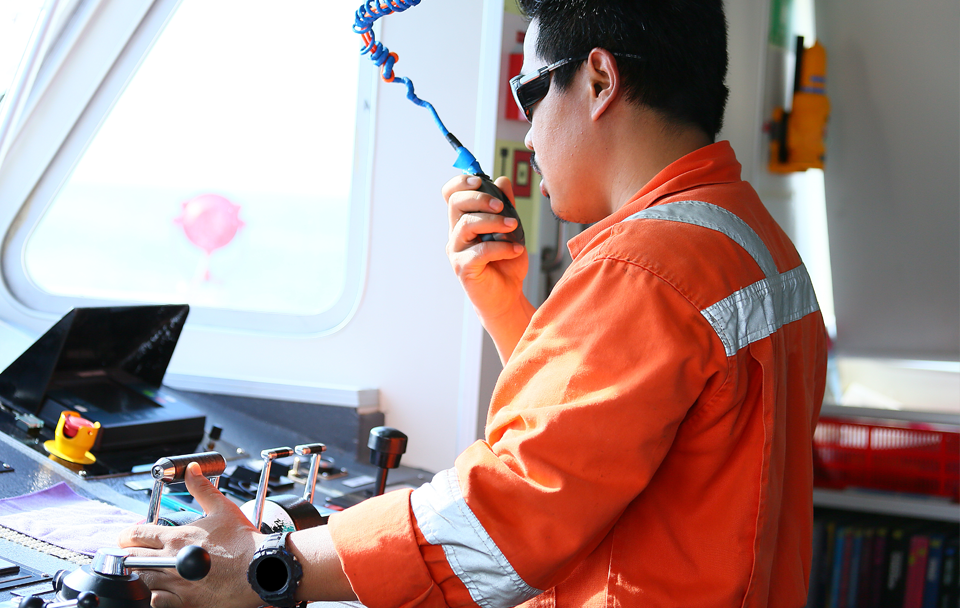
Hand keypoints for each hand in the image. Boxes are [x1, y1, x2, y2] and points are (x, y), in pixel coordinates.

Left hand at [118, 462, 263, 607]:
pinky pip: (156, 601)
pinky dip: (157, 594)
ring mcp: (176, 585)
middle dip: (132, 554)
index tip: (129, 537)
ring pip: (143, 580)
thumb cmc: (244, 542)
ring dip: (145, 574)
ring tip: (155, 569)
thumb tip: (193, 470)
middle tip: (138, 553)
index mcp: (177, 538)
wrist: (260, 569)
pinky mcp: (184, 603)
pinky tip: (167, 588)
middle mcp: (171, 562)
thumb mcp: (223, 508)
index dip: (128, 535)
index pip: (136, 535)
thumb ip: (201, 488)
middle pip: (132, 559)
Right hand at [443, 174, 530, 325]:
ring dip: (494, 222)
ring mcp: (457, 252)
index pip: (451, 194)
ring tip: (514, 227)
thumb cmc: (506, 264)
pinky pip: (479, 251)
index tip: (480, 180)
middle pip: (455, 204)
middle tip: (502, 207)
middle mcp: (456, 235)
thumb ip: (506, 206)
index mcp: (464, 221)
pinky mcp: (464, 268)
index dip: (461, 183)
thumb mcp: (512, 229)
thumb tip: (502, 180)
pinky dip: (501, 247)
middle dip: (480, 199)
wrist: (508, 296)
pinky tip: (515, 249)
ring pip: (466, 225)